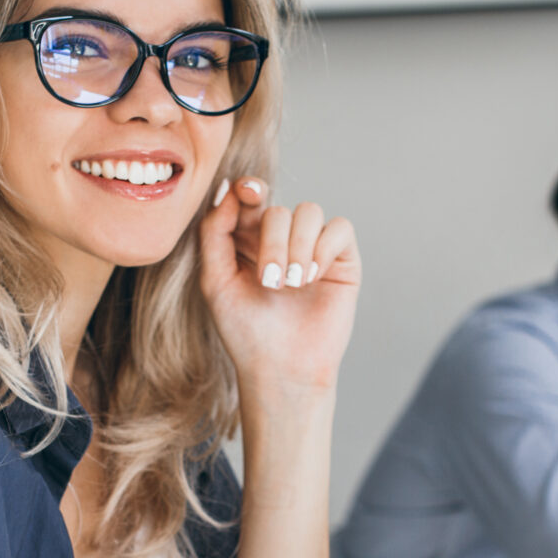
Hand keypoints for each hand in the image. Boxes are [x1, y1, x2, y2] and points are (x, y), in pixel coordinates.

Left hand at [197, 177, 359, 396]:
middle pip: (279, 210)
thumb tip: (228, 188)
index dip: (250, 189)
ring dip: (297, 247)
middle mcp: (282, 240)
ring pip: (310, 212)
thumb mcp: (216, 280)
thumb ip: (215, 232)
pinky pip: (339, 228)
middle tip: (270, 283)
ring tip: (292, 285)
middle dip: (272, 243)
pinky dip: (324, 248)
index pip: (252, 198)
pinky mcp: (342, 261)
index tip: (248, 194)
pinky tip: (313, 277)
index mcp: (249, 240)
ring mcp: (313, 248)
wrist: (281, 369)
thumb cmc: (245, 331)